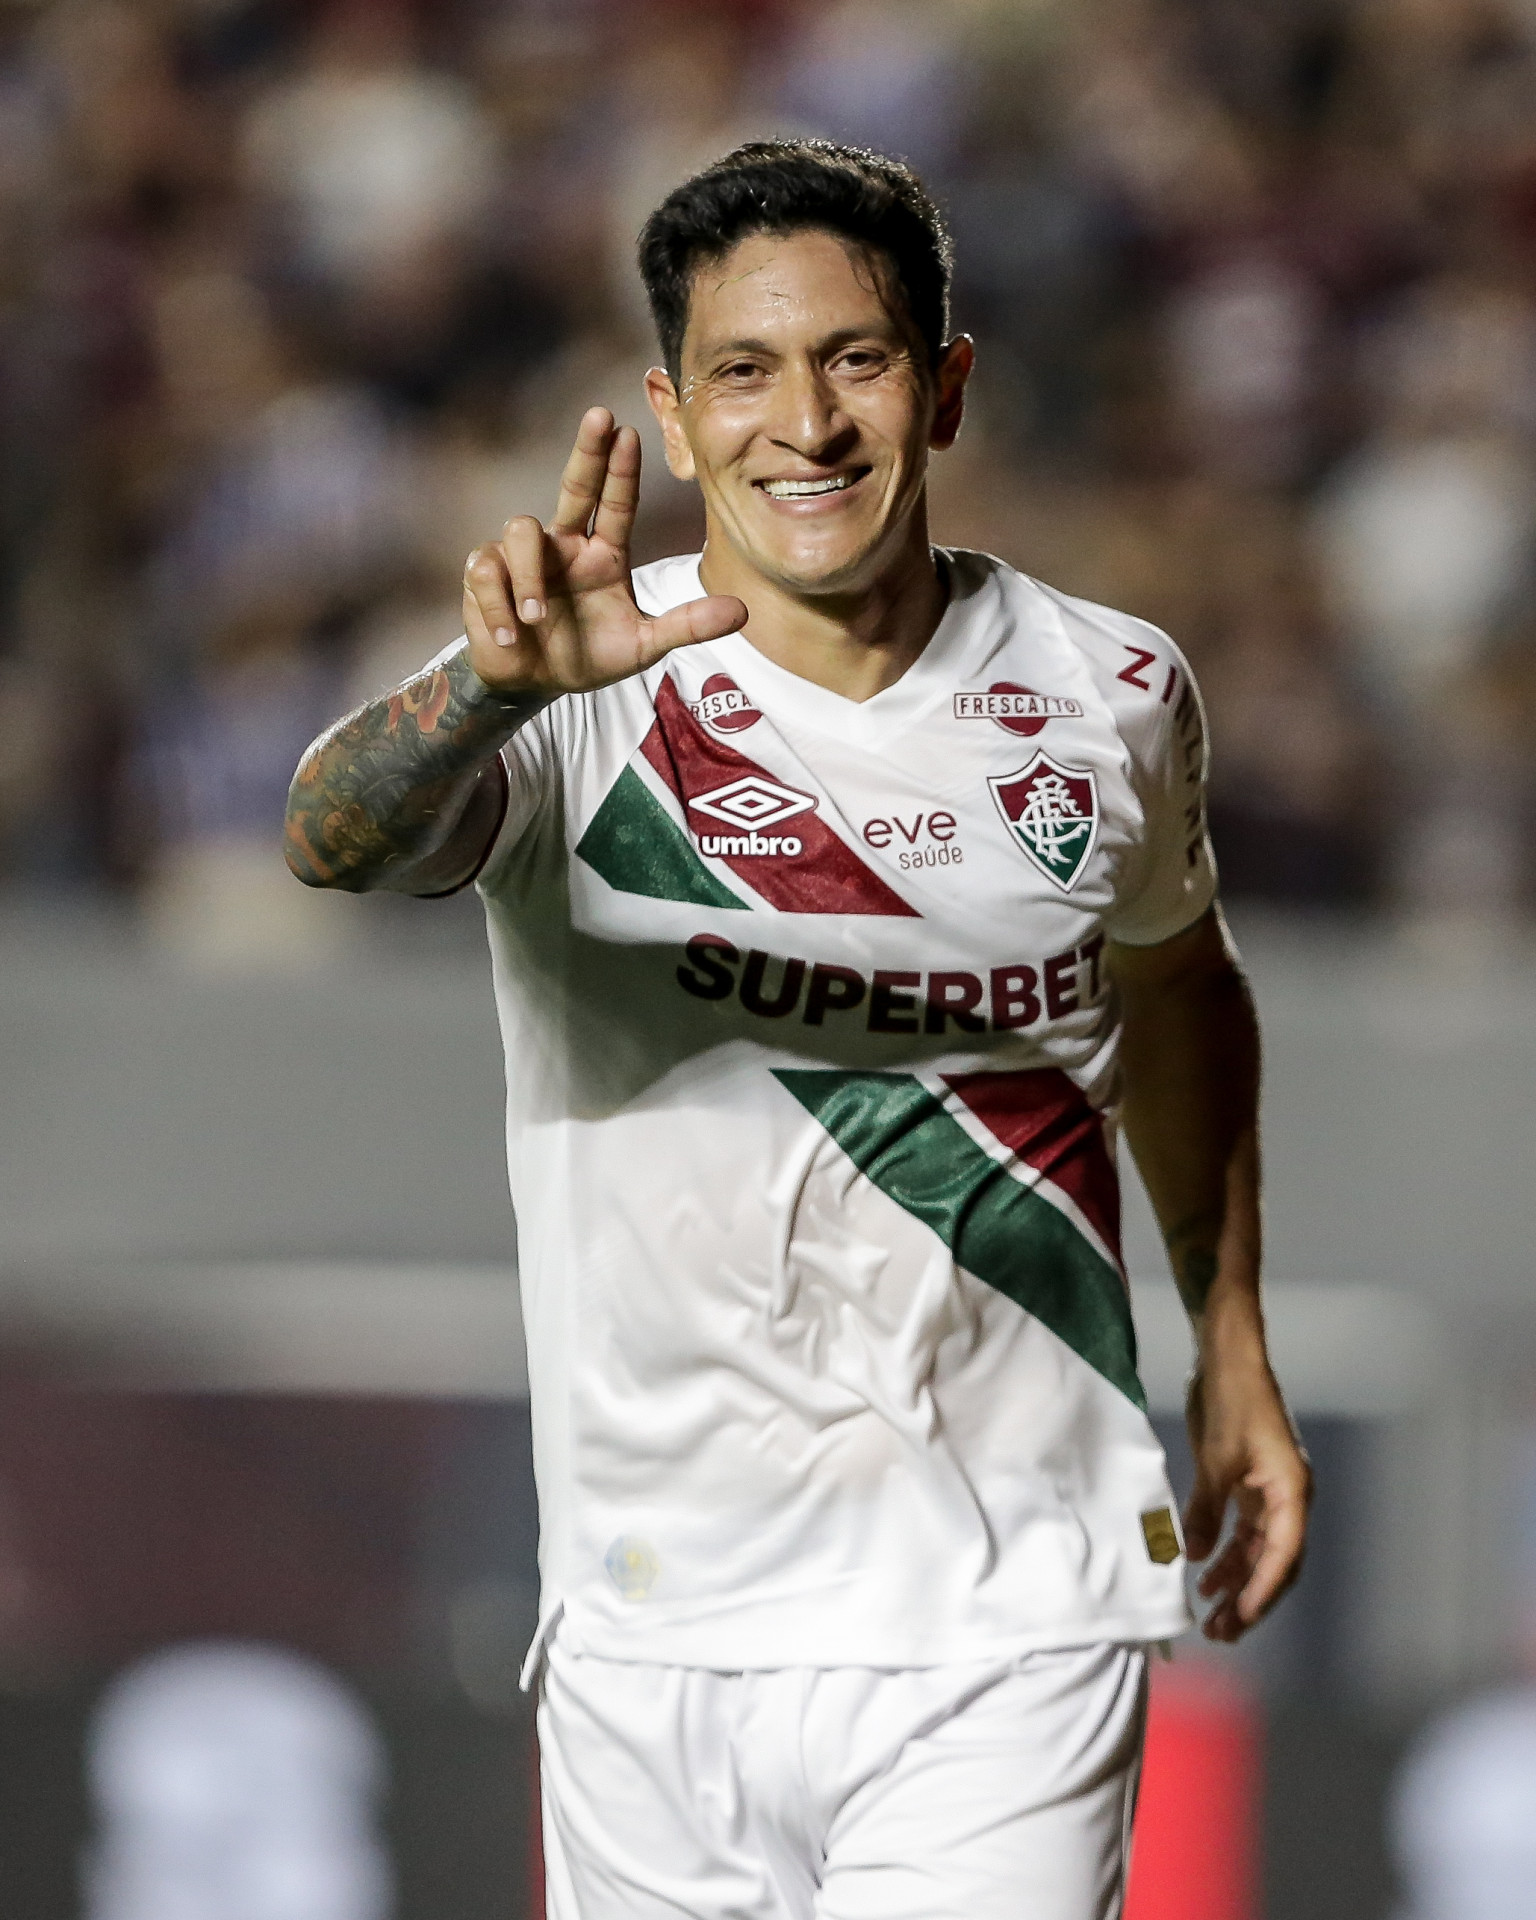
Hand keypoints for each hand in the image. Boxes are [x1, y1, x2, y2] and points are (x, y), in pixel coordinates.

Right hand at [462, 406, 745, 698]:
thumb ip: (687, 625)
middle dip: (586, 452)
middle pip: (574, 486)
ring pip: (522, 531)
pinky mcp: (485, 574)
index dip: (622, 470)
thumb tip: (742, 610)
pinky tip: (511, 635)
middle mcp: (565, 544)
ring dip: (529, 577)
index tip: (630, 432)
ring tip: (537, 619)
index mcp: (602, 554)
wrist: (534, 683)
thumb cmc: (587, 656)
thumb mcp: (642, 645)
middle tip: (599, 415)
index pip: (616, 504)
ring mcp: (523, 556)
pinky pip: (487, 571)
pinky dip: (499, 605)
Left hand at [1183, 1357, 1311, 1641]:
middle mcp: (1289, 1498)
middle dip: (1250, 1597)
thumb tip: (1197, 1558)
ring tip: (1210, 1613)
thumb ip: (1208, 1510)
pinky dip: (1227, 1552)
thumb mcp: (1216, 1459)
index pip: (1282, 1555)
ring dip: (1237, 1579)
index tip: (1240, 1620)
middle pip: (1275, 1561)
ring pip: (1258, 1550)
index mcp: (1293, 1492)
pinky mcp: (1251, 1484)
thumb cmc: (1230, 1403)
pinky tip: (1205, 1570)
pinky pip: (1244, 1530)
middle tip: (1221, 1631)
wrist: (1228, 1360)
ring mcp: (1272, 1492)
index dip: (1261, 1591)